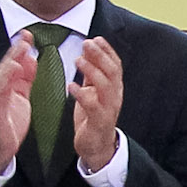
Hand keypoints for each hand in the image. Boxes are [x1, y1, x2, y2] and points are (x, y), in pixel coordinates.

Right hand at [0, 29, 40, 175]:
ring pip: (1, 76)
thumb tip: (31, 58)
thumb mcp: (21, 96)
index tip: (30, 33)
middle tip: (26, 35)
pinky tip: (13, 70)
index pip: (13, 62)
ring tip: (21, 49)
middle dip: (16, 50)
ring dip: (11, 61)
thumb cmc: (10, 123)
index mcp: (4, 84)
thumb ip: (25, 78)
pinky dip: (5, 80)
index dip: (20, 48)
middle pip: (6, 65)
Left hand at [70, 34, 124, 171]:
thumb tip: (88, 51)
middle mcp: (115, 96)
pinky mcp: (99, 122)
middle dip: (100, 55)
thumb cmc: (94, 117)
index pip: (115, 64)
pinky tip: (71, 86)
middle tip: (87, 43)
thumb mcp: (94, 91)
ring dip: (92, 70)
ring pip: (105, 86)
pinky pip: (92, 106)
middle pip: (112, 71)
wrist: (98, 147)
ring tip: (78, 60)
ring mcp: (108, 109)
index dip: (107, 50)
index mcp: (114, 88)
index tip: (96, 38)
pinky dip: (82, 94)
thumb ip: (92, 73)